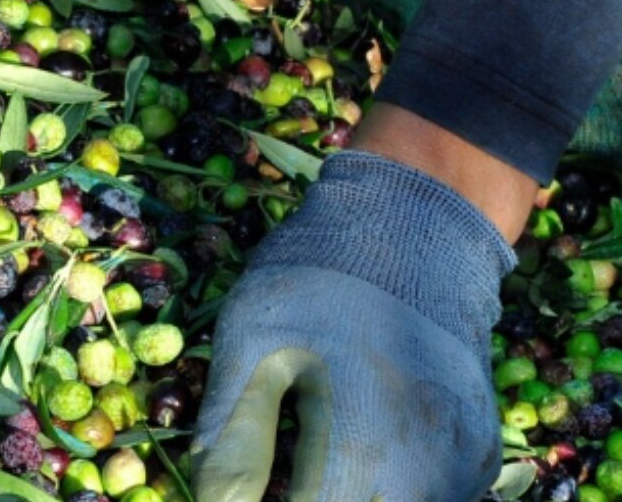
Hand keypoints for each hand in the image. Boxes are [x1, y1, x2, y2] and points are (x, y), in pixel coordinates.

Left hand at [191, 151, 515, 500]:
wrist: (414, 223)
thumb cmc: (316, 278)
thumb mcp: (251, 342)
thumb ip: (234, 434)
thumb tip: (216, 500)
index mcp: (361, 447)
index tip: (243, 491)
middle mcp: (428, 468)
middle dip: (316, 494)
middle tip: (274, 474)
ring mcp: (465, 462)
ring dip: (356, 492)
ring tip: (313, 464)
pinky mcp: (482, 450)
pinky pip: (437, 493)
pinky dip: (392, 488)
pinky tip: (358, 462)